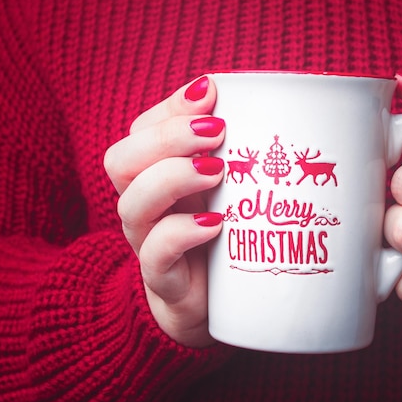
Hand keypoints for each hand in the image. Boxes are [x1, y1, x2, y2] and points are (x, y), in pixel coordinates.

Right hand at [103, 76, 223, 346]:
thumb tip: (280, 111)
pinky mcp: (163, 281)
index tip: (211, 93)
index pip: (142, 130)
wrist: (220, 309)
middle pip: (121, 160)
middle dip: (166, 137)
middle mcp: (145, 205)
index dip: (170, 108)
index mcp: (158, 176)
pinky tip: (215, 224)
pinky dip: (181, 233)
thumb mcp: (237, 191)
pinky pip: (154, 254)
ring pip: (131, 203)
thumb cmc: (229, 241)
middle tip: (217, 132)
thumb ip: (245, 156)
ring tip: (217, 171)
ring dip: (172, 178)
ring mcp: (148, 243)